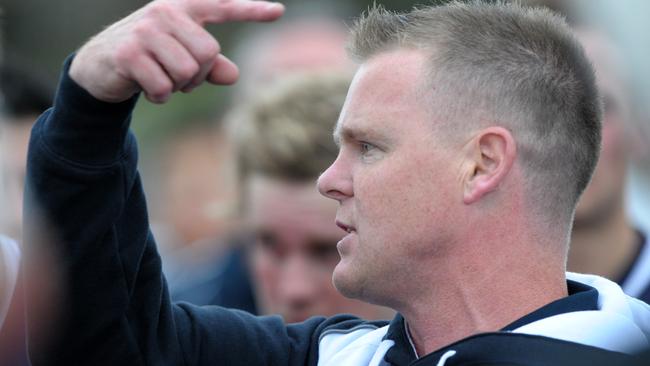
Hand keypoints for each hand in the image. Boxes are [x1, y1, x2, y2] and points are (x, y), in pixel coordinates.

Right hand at [69, 0, 283, 103]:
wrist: (98, 65)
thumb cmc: (150, 59)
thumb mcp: (182, 58)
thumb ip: (212, 66)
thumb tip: (234, 76)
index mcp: (182, 9)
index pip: (222, 6)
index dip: (252, 10)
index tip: (279, 11)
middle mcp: (165, 13)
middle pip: (209, 54)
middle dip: (198, 75)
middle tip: (178, 76)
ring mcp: (146, 31)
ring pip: (188, 72)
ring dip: (178, 87)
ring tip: (161, 79)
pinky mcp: (130, 53)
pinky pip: (165, 87)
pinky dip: (160, 96)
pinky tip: (145, 87)